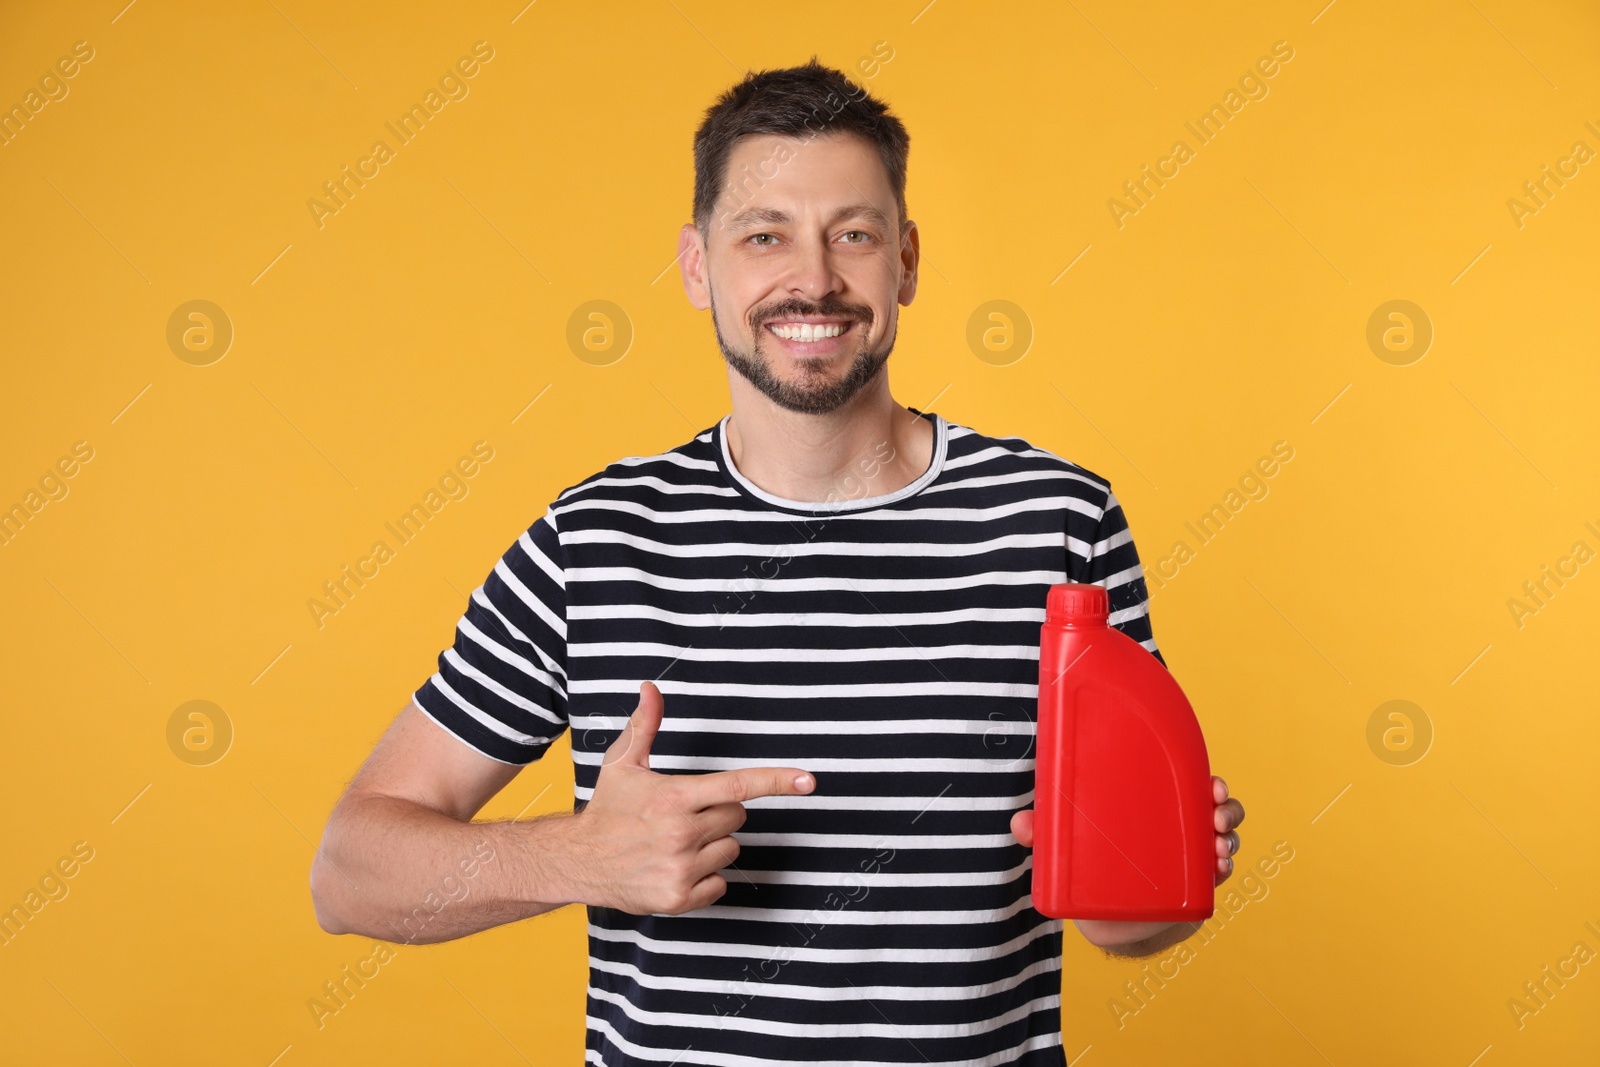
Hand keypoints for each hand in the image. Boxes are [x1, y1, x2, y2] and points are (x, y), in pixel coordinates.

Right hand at [571, 680, 816, 915]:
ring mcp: (681, 868)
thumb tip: (651, 688)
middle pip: (738, 817)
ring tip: (675, 843)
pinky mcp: (679, 898)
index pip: (737, 785)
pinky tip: (675, 868)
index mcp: (674, 797)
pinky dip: (705, 878)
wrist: (578, 861)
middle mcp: (680, 833)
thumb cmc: (607, 809)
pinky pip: (720, 884)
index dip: (776, 780)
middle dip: (719, 813)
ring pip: (731, 850)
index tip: (809, 781)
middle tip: (684, 815)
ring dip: (712, 846)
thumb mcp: (623, 763)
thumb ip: (645, 725)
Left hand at [1011, 774, 1243, 952]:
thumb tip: (1020, 824)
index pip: (1190, 786)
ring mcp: (1189, 858)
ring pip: (1222, 839)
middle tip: (1216, 815)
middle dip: (1227, 808)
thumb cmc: (1091, 865)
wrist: (1103, 918)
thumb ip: (1043, 834)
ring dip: (1229, 839)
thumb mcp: (1067, 844)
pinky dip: (1223, 868)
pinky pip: (1217, 873)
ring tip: (1219, 847)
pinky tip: (1220, 868)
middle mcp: (1179, 827)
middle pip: (1216, 809)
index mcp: (1156, 806)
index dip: (1209, 782)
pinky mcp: (1191, 887)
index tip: (1213, 784)